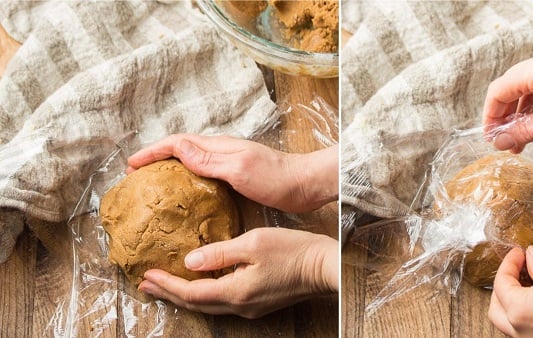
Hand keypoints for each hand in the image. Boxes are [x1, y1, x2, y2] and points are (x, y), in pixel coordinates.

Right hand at [127, 134, 337, 212]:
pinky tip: (186, 196)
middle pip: (181, 150)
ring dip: (170, 169)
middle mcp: (221, 153)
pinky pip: (204, 175)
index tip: (131, 165)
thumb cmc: (276, 178)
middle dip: (156, 158)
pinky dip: (187, 180)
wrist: (305, 186)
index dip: (152, 152)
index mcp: (219, 147)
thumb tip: (178, 147)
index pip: (178, 143)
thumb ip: (208, 160)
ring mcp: (229, 165)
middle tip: (136, 175)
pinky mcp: (236, 178)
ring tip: (153, 184)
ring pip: (191, 162)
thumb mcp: (239, 169)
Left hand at [138, 227, 337, 317]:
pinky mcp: (259, 303)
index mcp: (236, 292)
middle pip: (196, 304)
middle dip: (169, 294)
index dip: (167, 285)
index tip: (147, 275)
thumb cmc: (293, 251)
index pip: (191, 293)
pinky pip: (223, 302)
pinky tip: (201, 284)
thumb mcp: (254, 243)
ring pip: (209, 306)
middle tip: (146, 284)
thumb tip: (190, 261)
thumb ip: (220, 252)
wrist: (324, 266)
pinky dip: (204, 294)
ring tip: (166, 285)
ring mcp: (251, 308)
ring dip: (185, 295)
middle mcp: (240, 306)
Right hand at [483, 44, 532, 152]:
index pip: (500, 90)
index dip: (490, 115)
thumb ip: (522, 132)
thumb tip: (500, 142)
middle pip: (512, 88)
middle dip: (505, 116)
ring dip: (521, 114)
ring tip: (520, 141)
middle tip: (503, 141)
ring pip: (528, 89)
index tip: (490, 135)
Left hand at [488, 246, 532, 337]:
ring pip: (510, 324)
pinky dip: (527, 315)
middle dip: (503, 287)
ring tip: (527, 283)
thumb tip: (529, 258)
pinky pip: (527, 331)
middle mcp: (523, 333)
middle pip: (497, 309)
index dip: (508, 265)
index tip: (517, 254)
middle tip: (516, 268)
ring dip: (513, 303)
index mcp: (520, 312)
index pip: (501, 286)